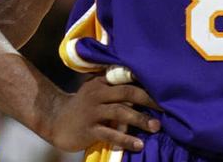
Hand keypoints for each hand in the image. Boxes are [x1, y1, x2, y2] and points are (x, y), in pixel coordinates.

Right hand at [41, 77, 160, 151]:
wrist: (56, 120)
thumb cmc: (83, 106)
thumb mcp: (95, 90)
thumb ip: (114, 87)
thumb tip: (144, 86)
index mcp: (100, 82)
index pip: (126, 79)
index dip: (145, 83)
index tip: (163, 89)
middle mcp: (97, 94)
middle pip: (126, 93)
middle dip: (148, 100)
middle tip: (166, 108)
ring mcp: (92, 112)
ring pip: (120, 113)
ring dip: (140, 119)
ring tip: (156, 127)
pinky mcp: (89, 130)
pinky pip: (110, 134)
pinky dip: (126, 139)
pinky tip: (139, 144)